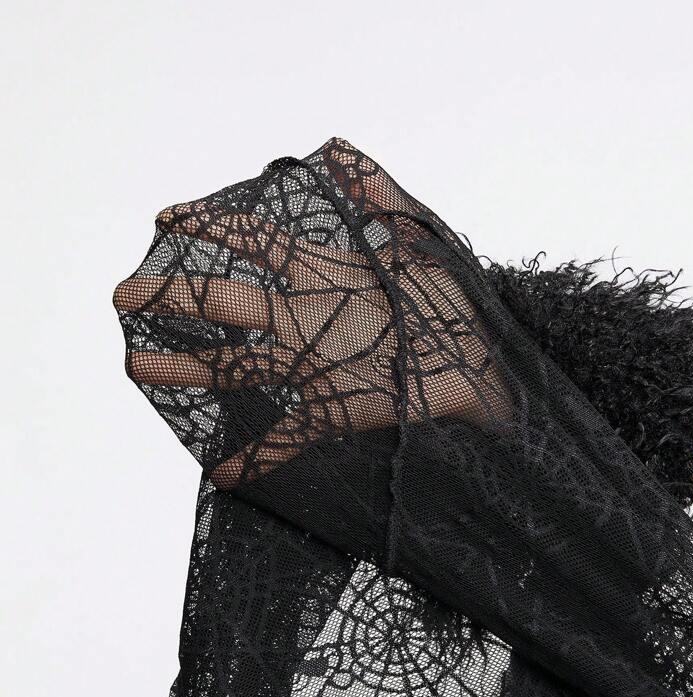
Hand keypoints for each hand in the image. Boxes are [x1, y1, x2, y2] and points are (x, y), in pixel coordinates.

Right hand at [113, 138, 508, 488]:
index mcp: (324, 274)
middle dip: (175, 298)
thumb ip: (380, 195)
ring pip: (242, 368)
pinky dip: (258, 457)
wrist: (489, 365)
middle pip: (231, 305)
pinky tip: (225, 473)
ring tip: (142, 366)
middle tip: (125, 294)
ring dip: (191, 368)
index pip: (256, 241)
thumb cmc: (457, 302)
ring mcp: (317, 368)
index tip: (167, 217)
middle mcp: (308, 319)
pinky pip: (290, 438)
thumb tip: (336, 149)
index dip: (212, 224)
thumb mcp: (419, 241)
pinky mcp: (337, 413)